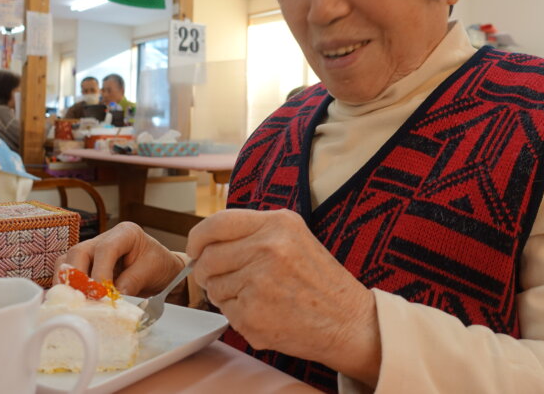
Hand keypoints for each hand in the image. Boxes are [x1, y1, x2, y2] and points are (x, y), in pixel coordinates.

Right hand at [54, 222, 183, 297]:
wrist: (161, 271)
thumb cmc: (158, 266)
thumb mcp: (151, 271)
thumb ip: (132, 282)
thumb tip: (111, 297)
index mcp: (125, 233)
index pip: (105, 248)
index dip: (100, 272)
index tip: (101, 293)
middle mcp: (104, 238)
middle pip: (79, 252)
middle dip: (78, 277)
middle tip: (84, 300)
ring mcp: (92, 250)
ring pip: (67, 261)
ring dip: (68, 283)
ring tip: (75, 302)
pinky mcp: (86, 265)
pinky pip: (67, 272)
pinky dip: (67, 286)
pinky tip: (73, 301)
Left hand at [186, 209, 380, 385]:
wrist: (347, 321)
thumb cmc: (320, 280)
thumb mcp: (295, 237)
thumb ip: (254, 232)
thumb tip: (207, 241)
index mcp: (278, 223)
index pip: (216, 224)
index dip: (198, 238)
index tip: (196, 248)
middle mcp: (268, 248)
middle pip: (208, 257)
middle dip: (207, 271)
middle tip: (224, 278)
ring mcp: (259, 282)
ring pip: (213, 286)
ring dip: (225, 294)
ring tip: (256, 295)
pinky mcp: (253, 314)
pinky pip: (224, 311)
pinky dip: (238, 314)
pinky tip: (264, 311)